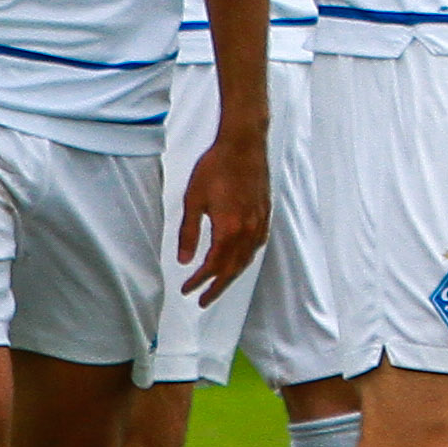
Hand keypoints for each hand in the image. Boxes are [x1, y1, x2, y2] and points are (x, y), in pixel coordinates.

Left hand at [177, 119, 272, 301]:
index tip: (186, 290)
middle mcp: (247, 230)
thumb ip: (188, 233)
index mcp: (228, 228)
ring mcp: (259, 222)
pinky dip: (246, 259)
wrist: (243, 145)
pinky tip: (239, 260)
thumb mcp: (192, 200)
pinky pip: (256, 246)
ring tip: (219, 285)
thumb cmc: (215, 168)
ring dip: (231, 275)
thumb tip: (183, 259)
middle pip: (233, 268)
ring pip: (246, 259)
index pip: (213, 265)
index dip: (199, 281)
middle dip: (217, 287)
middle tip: (203, 301)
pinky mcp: (264, 214)